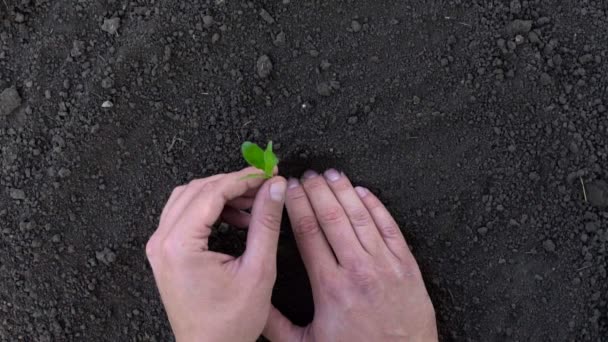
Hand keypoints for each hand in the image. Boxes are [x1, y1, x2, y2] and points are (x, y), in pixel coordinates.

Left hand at [146, 167, 286, 341]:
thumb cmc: (229, 323)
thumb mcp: (258, 270)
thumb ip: (266, 223)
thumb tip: (274, 188)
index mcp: (179, 245)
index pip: (212, 192)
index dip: (244, 178)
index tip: (268, 173)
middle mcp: (162, 241)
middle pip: (198, 189)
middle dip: (234, 182)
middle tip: (265, 183)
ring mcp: (160, 247)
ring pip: (189, 198)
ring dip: (221, 194)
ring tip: (253, 203)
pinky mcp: (166, 253)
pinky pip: (185, 215)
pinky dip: (211, 209)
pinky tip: (237, 219)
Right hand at [264, 169, 437, 341]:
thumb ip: (276, 323)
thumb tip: (254, 303)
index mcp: (330, 286)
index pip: (308, 231)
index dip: (297, 204)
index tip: (288, 189)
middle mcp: (357, 270)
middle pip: (332, 217)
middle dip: (316, 191)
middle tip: (306, 175)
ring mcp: (385, 265)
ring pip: (360, 216)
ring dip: (344, 191)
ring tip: (331, 174)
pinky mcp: (406, 266)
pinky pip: (390, 227)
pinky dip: (376, 206)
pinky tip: (363, 192)